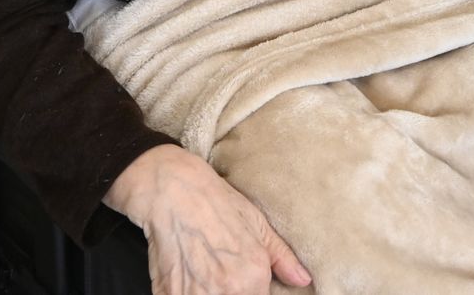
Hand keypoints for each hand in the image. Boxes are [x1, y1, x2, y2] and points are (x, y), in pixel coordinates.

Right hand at [105, 144, 311, 293]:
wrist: (173, 189)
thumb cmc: (218, 202)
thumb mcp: (258, 224)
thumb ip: (282, 258)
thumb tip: (303, 279)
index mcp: (254, 277)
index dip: (252, 289)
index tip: (241, 277)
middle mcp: (228, 290)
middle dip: (228, 290)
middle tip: (218, 268)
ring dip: (206, 291)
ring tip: (203, 269)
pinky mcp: (169, 294)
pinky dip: (184, 291)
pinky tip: (186, 274)